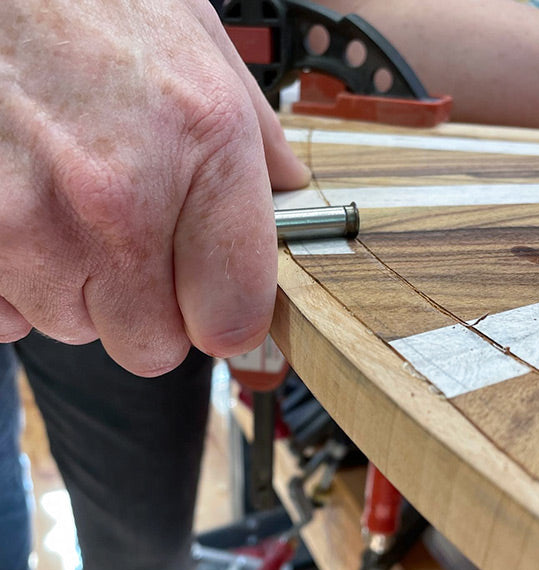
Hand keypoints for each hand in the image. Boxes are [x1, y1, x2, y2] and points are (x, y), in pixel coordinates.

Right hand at [0, 0, 309, 374]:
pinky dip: (24, 283)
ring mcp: (29, 226)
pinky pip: (10, 315)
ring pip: (77, 327)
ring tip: (74, 211)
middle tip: (140, 251)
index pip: (234, 317)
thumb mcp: (203, 51)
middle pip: (152, 346)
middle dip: (152, 311)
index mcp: (203, 149)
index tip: (218, 303)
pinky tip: (29, 219)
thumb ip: (259, 142)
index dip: (228, 318)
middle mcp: (116, 203)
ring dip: (85, 288)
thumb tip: (289, 196)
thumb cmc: (91, 6)